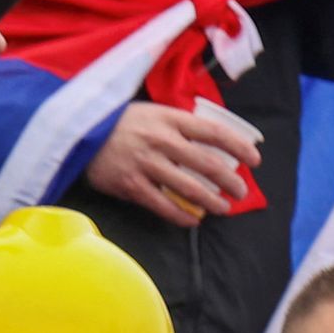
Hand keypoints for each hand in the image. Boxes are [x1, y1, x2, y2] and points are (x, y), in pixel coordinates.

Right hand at [85, 100, 260, 226]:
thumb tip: (211, 140)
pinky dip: (183, 216)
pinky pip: (164, 206)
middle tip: (241, 191)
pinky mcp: (132, 185)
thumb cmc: (120, 123)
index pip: (214, 132)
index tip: (254, 159)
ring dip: (213, 202)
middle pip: (208, 164)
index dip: (238, 147)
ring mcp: (146, 164)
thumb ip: (178, 125)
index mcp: (169, 118)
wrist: (79, 133)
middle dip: (231, 181)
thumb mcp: (151, 112)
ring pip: (190, 189)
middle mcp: (161, 140)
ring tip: (224, 209)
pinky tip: (193, 220)